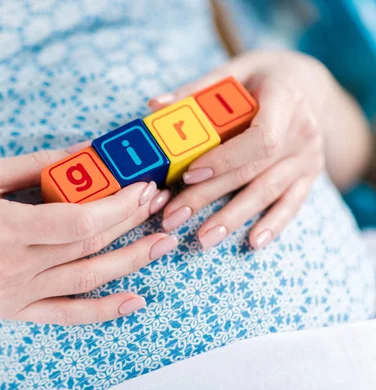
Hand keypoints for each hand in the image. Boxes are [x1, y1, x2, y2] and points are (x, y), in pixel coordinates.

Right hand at [0, 144, 173, 324]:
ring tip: (163, 243)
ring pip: (86, 278)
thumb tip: (83, 150)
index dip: (117, 206)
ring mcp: (14, 295)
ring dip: (130, 261)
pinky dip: (102, 310)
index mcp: (2, 229)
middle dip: (129, 222)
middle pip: (87, 245)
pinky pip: (65, 314)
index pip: (77, 221)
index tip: (141, 187)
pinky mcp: (12, 311)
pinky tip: (133, 301)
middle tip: (158, 202)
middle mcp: (13, 267)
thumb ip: (35, 163)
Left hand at [149, 51, 332, 249]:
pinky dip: (274, 225)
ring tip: (203, 238)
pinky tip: (253, 243)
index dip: (225, 158)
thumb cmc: (263, 76)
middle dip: (210, 196)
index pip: (259, 137)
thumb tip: (155, 105)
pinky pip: (292, 204)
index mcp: (286, 99)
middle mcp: (303, 131)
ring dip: (234, 218)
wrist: (307, 85)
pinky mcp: (310, 175)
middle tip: (174, 217)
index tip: (190, 173)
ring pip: (268, 192)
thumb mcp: (235, 70)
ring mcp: (309, 157)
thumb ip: (197, 89)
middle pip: (253, 171)